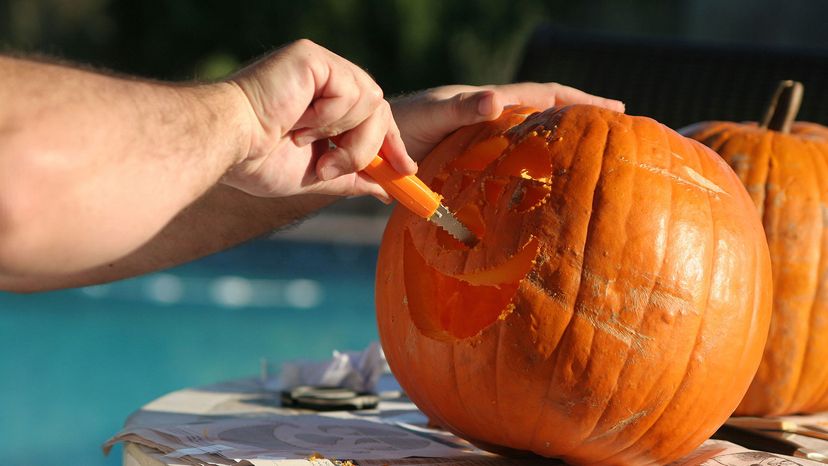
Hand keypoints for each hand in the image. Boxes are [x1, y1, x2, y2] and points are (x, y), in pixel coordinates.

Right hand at [225, 39, 415, 200]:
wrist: (229, 145)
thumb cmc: (258, 160)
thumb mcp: (315, 175)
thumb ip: (351, 177)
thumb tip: (385, 191)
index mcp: (323, 103)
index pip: (372, 117)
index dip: (391, 144)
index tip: (405, 171)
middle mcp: (324, 79)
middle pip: (379, 110)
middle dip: (369, 147)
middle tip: (333, 168)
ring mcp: (320, 66)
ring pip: (371, 102)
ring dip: (345, 136)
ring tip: (306, 145)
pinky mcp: (312, 57)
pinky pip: (351, 90)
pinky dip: (330, 116)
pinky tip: (299, 123)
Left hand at [391, 82, 624, 160]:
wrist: (369, 147)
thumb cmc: (397, 124)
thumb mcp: (431, 112)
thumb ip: (460, 106)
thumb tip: (494, 100)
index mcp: (488, 105)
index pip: (543, 97)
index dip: (578, 102)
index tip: (615, 110)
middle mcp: (490, 121)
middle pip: (543, 118)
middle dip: (578, 123)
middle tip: (615, 134)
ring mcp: (483, 144)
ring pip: (530, 144)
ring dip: (558, 149)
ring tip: (588, 164)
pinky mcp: (471, 167)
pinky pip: (510, 169)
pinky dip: (531, 176)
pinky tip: (542, 194)